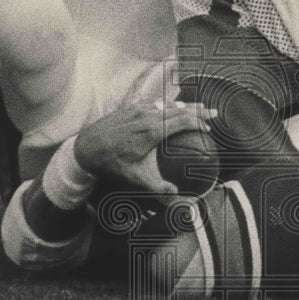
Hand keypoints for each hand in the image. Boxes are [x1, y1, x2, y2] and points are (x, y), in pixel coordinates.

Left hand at [72, 100, 216, 195]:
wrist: (85, 147)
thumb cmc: (111, 164)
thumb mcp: (134, 179)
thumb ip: (157, 187)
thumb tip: (176, 197)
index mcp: (152, 131)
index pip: (183, 121)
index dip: (199, 123)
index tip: (209, 129)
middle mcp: (147, 116)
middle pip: (179, 109)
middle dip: (198, 110)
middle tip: (213, 113)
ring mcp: (138, 109)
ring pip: (167, 103)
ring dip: (184, 105)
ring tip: (197, 107)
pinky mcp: (129, 107)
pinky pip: (154, 103)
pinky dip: (166, 104)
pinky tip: (169, 106)